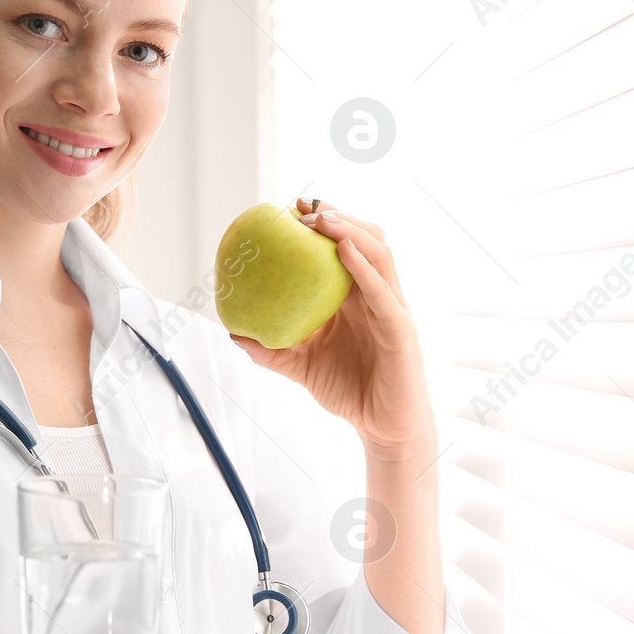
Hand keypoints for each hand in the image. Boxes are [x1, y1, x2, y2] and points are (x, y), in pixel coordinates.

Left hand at [229, 197, 432, 455]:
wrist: (382, 426)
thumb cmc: (348, 391)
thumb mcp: (301, 366)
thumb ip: (271, 350)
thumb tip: (233, 332)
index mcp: (357, 297)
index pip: (345, 248)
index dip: (325, 222)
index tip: (290, 208)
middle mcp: (377, 294)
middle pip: (366, 239)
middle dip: (338, 215)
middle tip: (303, 206)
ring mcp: (391, 307)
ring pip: (379, 254)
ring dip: (351, 230)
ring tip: (321, 218)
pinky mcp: (400, 327)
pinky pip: (381, 290)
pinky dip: (363, 267)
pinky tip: (343, 251)